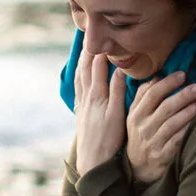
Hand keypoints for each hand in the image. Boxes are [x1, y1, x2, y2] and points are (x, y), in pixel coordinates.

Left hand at [73, 44, 128, 174]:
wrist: (93, 161)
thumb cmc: (109, 140)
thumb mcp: (117, 115)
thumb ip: (117, 91)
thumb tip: (119, 69)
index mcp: (97, 95)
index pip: (97, 66)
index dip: (101, 50)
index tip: (106, 36)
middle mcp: (86, 97)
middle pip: (85, 68)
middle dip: (88, 51)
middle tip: (90, 35)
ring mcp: (82, 104)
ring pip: (79, 76)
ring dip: (81, 61)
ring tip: (84, 49)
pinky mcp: (80, 112)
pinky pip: (77, 87)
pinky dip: (78, 76)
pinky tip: (80, 75)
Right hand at [127, 71, 195, 183]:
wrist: (138, 167)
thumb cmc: (140, 134)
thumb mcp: (135, 115)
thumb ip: (143, 95)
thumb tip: (157, 76)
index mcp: (135, 114)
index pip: (151, 94)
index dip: (168, 83)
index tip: (183, 75)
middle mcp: (143, 127)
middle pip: (165, 107)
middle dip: (183, 95)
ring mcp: (152, 142)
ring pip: (172, 123)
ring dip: (189, 111)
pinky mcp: (162, 155)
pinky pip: (177, 140)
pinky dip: (188, 129)